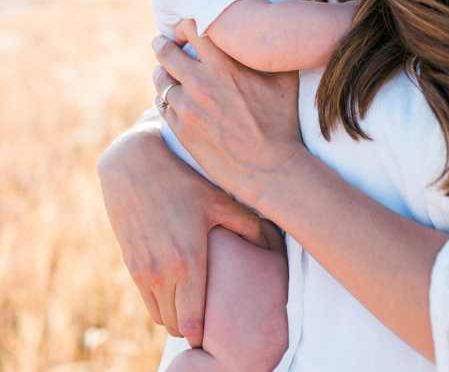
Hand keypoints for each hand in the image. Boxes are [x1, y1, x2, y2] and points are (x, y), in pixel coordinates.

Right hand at [98, 122, 267, 345]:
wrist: (133, 165)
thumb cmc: (181, 180)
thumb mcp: (218, 199)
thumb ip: (247, 224)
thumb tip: (269, 240)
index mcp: (188, 260)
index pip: (193, 322)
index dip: (204, 332)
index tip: (215, 326)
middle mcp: (162, 272)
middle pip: (176, 326)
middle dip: (192, 327)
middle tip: (209, 316)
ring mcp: (143, 270)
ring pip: (159, 316)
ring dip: (175, 316)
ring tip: (192, 303)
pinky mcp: (130, 263)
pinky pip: (146, 299)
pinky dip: (160, 301)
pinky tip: (174, 286)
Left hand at [152, 19, 301, 208]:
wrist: (272, 169)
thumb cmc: (282, 122)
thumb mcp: (285, 80)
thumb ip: (272, 53)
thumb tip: (277, 33)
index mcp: (223, 65)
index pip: (190, 27)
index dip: (185, 24)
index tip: (187, 29)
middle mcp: (200, 83)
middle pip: (165, 51)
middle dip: (164, 44)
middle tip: (163, 42)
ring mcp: (187, 108)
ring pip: (160, 79)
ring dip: (162, 73)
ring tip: (166, 72)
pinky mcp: (181, 131)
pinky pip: (161, 106)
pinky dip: (165, 98)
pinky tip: (173, 99)